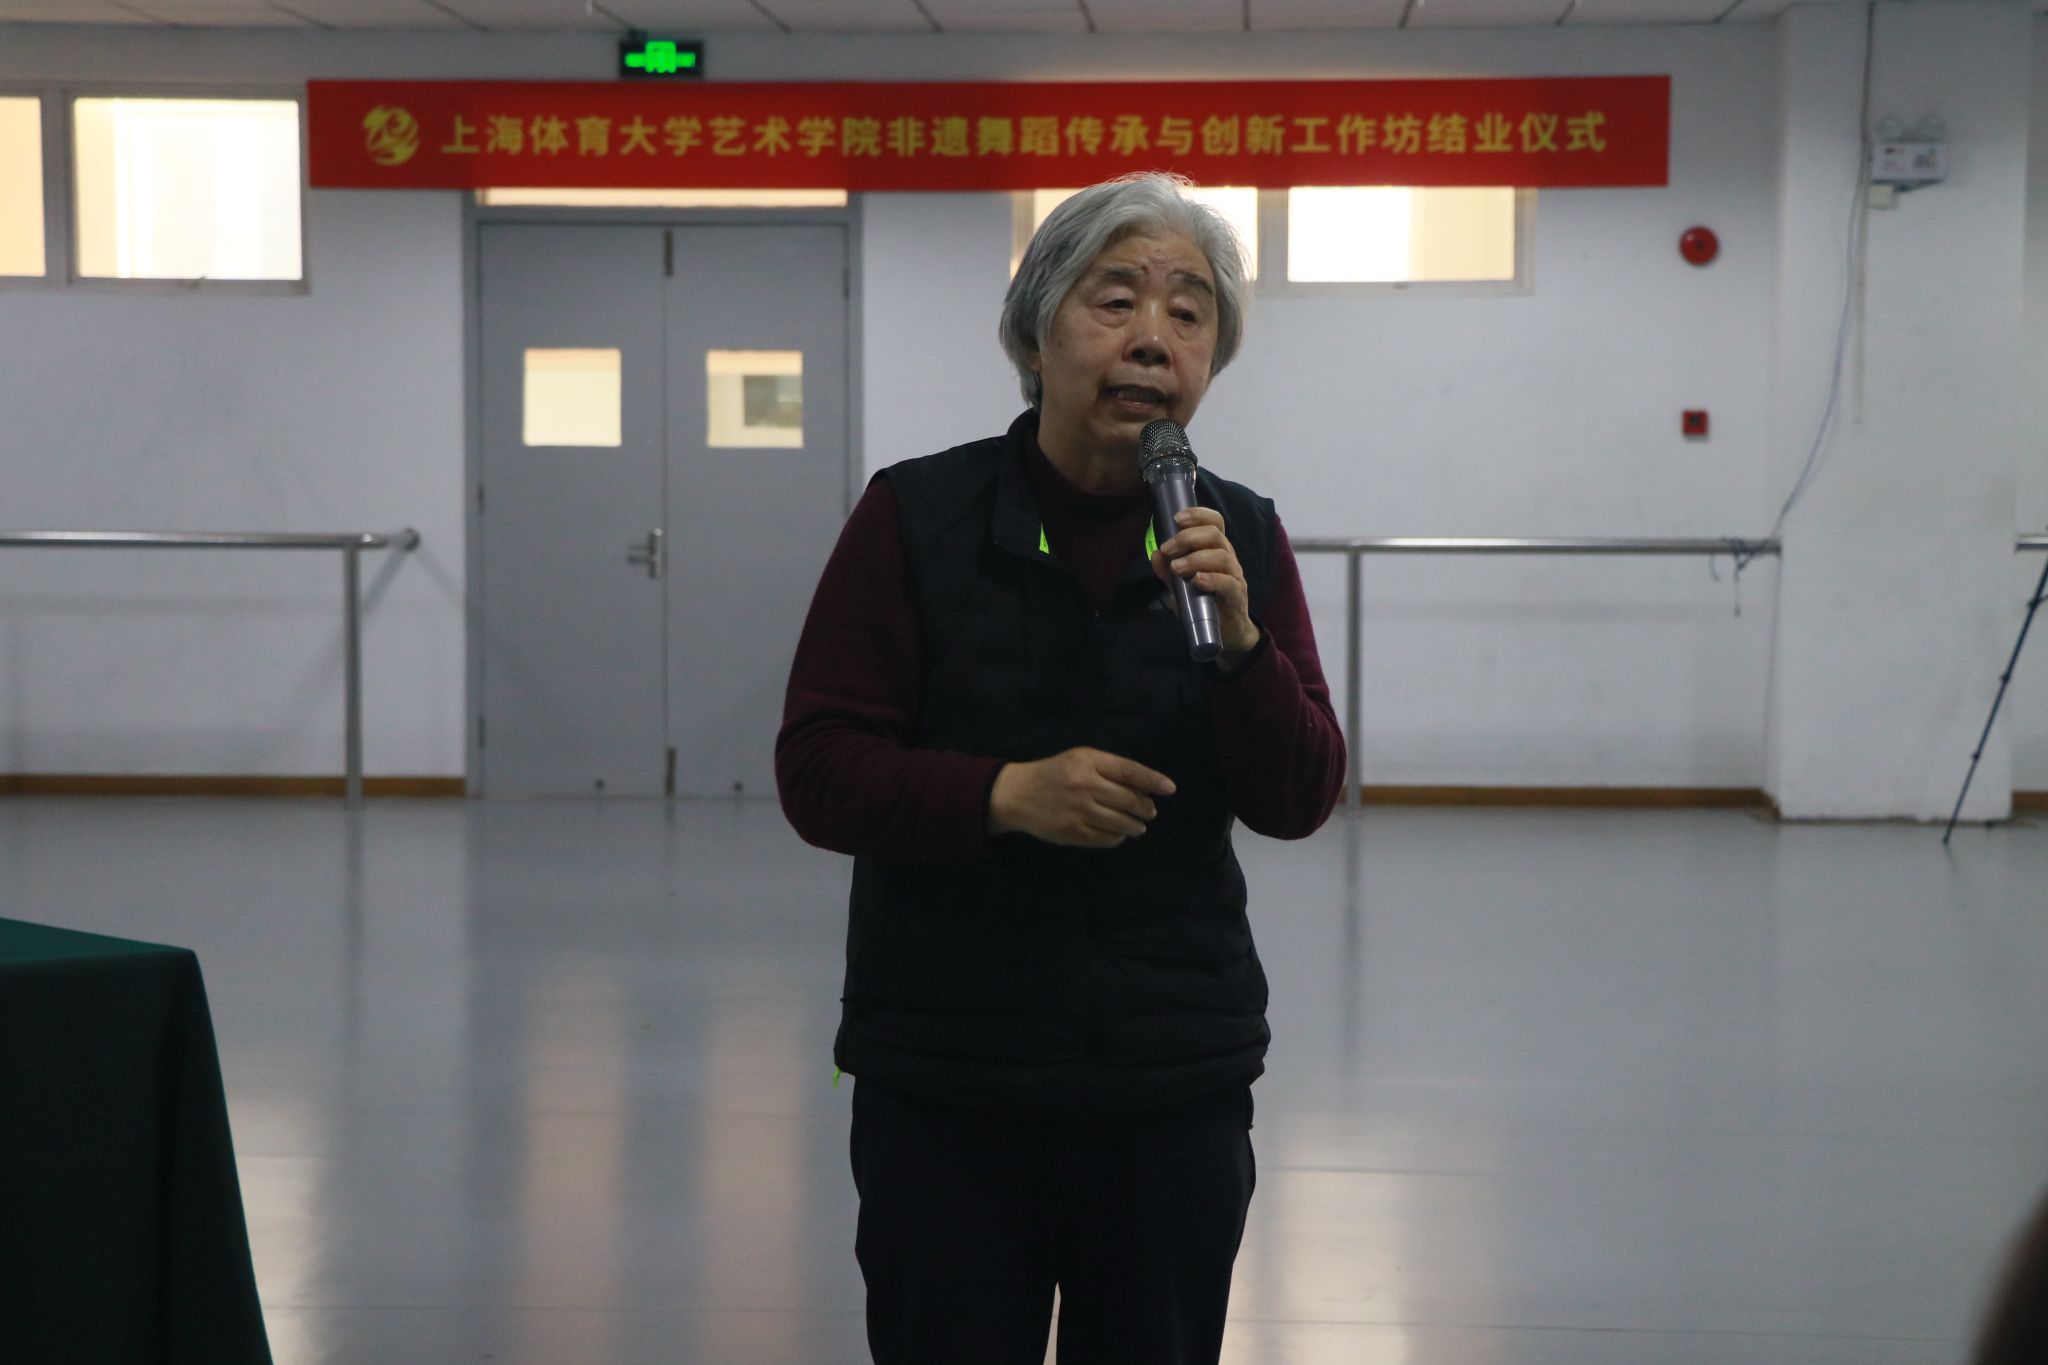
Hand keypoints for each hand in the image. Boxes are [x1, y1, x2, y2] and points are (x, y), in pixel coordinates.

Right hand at [988, 747, 1176, 848]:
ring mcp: (1078, 811)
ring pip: (1121, 823)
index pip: (1129, 771)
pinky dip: (1117, 838)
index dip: (1153, 780)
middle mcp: (1084, 785)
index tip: (1170, 789)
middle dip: (1145, 808)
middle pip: (1129, 800)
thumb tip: (1145, 789)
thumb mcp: (1080, 759)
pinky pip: (1105, 839)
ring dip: (1135, 826)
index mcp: (1088, 762)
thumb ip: (1110, 769)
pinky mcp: (1072, 832)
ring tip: (1138, 827)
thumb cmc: (1054, 773)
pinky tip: (1118, 835)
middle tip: (1150, 812)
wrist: (1017, 794)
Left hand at [1150, 507, 1260, 667]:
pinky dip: (1212, 579)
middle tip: (1168, 548)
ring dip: (1195, 558)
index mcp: (1215, 550)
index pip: (1214, 522)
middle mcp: (1228, 558)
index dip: (1198, 515)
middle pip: (1215, 535)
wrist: (1224, 633)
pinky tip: (1197, 581)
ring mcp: (1234, 576)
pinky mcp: (1237, 595)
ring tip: (1177, 568)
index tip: (1177, 518)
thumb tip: (1155, 554)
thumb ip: (1168, 572)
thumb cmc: (1203, 604)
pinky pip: (1228, 583)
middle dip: (1188, 537)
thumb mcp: (1180, 587)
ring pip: (1222, 556)